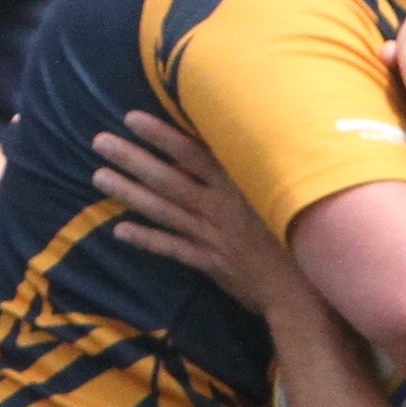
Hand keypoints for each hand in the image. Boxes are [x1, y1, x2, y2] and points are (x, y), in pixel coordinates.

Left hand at [92, 111, 297, 311]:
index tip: (132, 119)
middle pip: (167, 179)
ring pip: (162, 210)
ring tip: (99, 176)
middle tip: (99, 142)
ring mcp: (211, 235)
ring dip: (129, 193)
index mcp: (238, 185)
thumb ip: (265, 166)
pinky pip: (172, 248)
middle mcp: (219, 207)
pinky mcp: (210, 262)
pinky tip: (120, 229)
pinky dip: (146, 239)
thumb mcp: (289, 190)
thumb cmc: (305, 233)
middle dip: (133, 159)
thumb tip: (255, 131)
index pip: (192, 153)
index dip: (162, 136)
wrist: (306, 288)